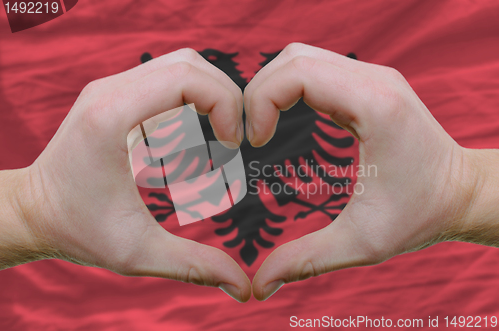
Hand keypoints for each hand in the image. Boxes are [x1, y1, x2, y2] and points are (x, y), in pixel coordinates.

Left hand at [7, 48, 250, 301]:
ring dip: (209, 97)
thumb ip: (194, 266)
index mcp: (113, 116)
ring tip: (216, 139)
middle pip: (189, 64)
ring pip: (180, 65)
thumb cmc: (78, 230)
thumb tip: (243, 287)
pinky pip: (166, 80)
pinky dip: (191, 101)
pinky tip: (190, 140)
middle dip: (225, 97)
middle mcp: (110, 90)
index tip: (233, 144)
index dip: (226, 104)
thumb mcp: (137, 253)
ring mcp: (110, 88)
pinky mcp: (115, 95)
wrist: (32, 212)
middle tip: (233, 140)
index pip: (187, 77)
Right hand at [245, 43, 483, 300]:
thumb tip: (258, 286)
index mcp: (374, 106)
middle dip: (258, 92)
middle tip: (250, 135)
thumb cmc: (421, 215)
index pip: (297, 73)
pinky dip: (289, 86)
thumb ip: (305, 260)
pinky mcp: (370, 82)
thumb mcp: (361, 243)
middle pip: (293, 58)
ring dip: (272, 87)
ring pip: (302, 57)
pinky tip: (284, 117)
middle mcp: (375, 79)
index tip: (253, 142)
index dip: (260, 101)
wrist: (463, 193)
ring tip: (262, 127)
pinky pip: (317, 67)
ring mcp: (374, 76)